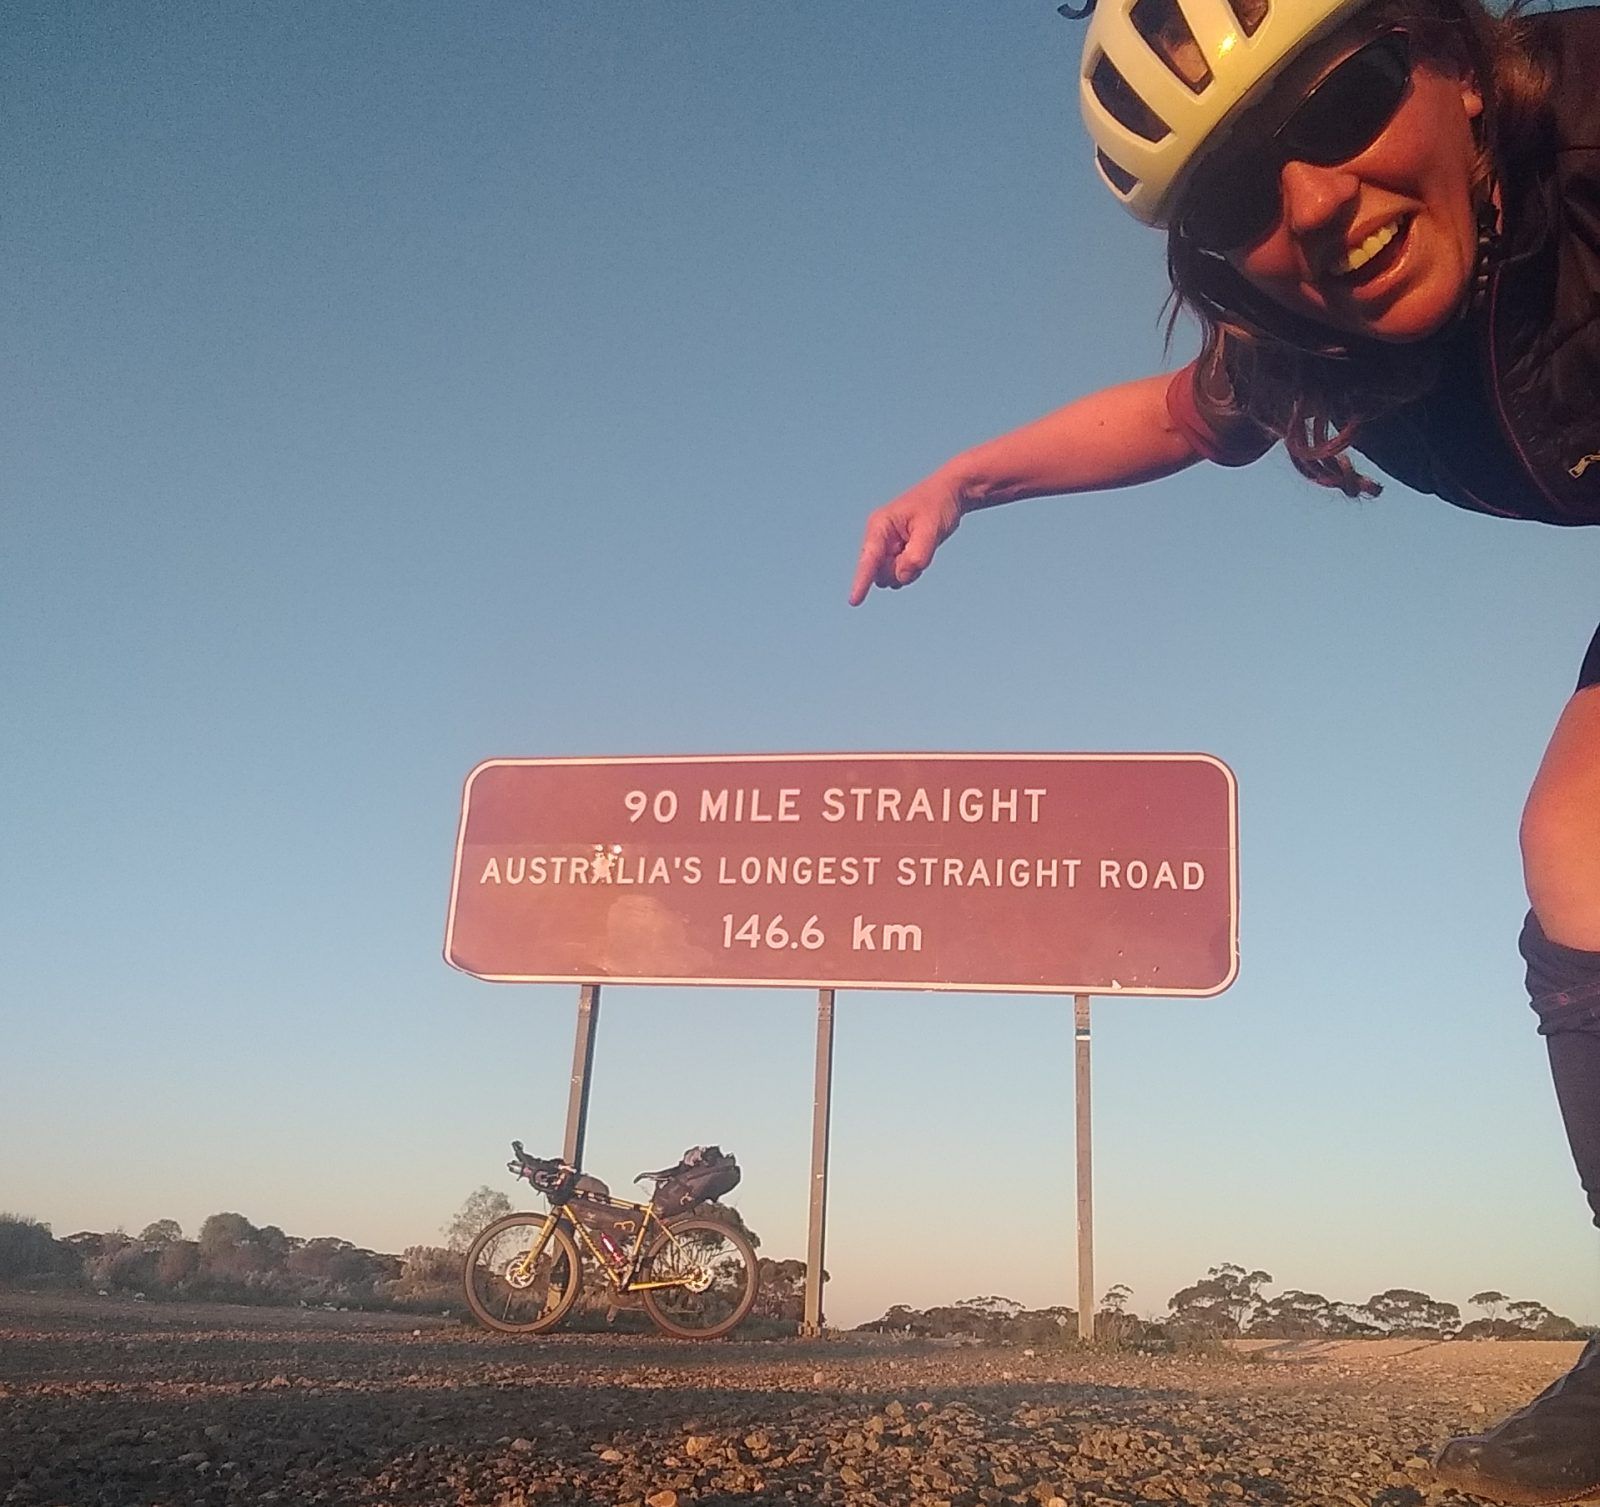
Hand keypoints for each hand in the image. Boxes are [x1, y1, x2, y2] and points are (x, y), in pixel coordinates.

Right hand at [848, 473, 964, 605]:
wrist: (950, 493)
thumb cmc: (938, 505)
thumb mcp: (931, 529)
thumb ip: (916, 556)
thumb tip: (901, 577)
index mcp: (880, 526)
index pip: (869, 559)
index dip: (861, 581)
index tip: (854, 602)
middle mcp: (878, 537)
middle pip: (881, 573)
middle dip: (901, 571)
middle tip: (922, 548)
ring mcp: (886, 546)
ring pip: (891, 576)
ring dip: (908, 571)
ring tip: (923, 546)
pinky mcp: (895, 553)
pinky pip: (900, 574)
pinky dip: (913, 569)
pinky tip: (921, 550)